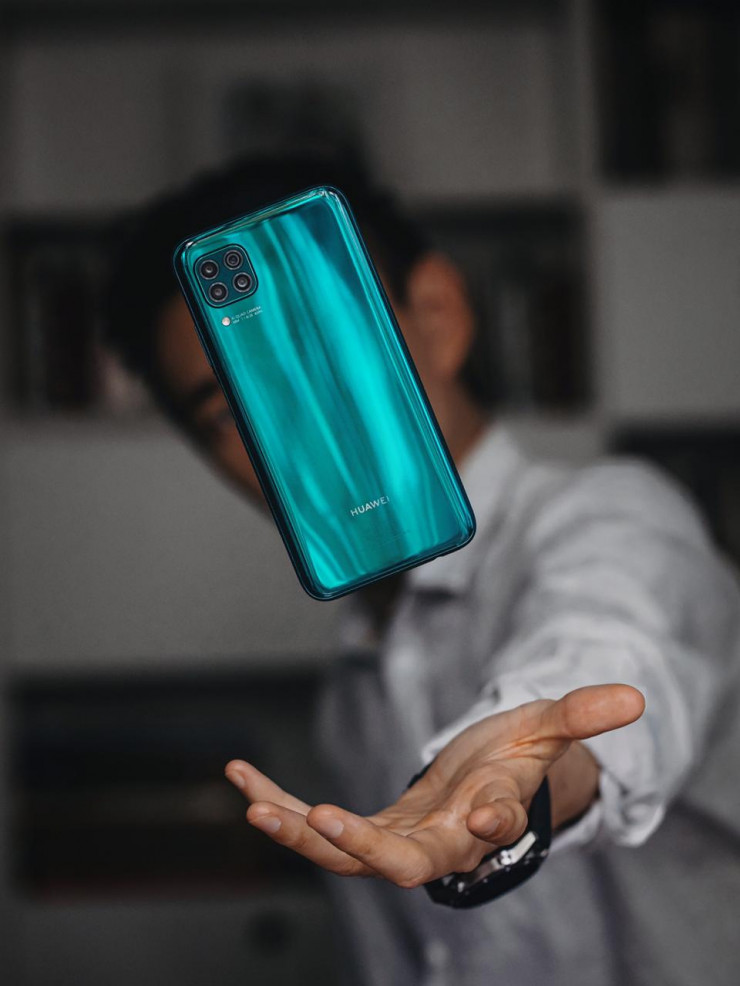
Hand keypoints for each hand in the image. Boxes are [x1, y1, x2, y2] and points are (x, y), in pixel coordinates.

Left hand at [224, 683, 643, 888]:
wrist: (489, 786)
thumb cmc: (517, 759)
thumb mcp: (546, 727)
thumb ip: (581, 714)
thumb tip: (632, 697)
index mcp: (486, 819)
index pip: (489, 826)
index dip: (487, 819)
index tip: (481, 813)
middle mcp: (438, 842)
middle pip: (400, 862)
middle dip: (363, 846)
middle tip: (327, 820)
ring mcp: (395, 840)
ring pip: (341, 853)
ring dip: (298, 830)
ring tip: (255, 804)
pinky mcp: (366, 829)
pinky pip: (315, 826)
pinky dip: (278, 805)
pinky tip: (241, 777)